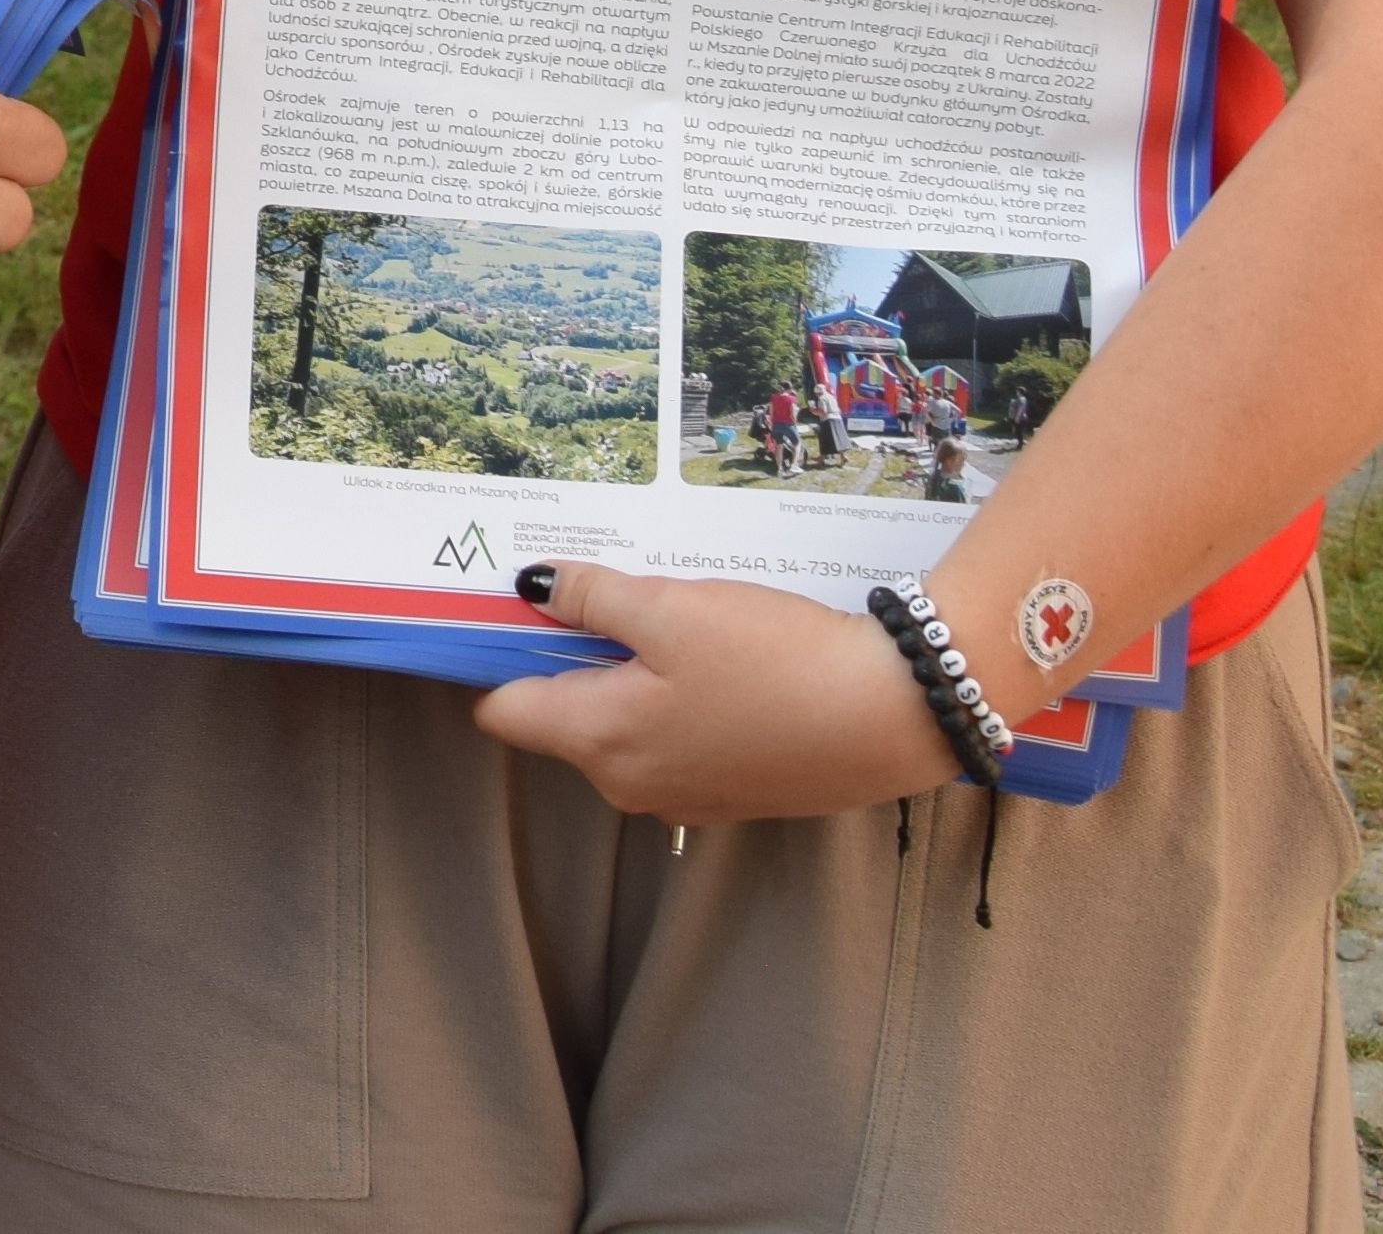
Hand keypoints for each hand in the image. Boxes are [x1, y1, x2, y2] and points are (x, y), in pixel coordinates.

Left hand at [472, 562, 959, 824]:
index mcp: (598, 741)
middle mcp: (627, 783)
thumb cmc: (768, 661)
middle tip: (604, 591)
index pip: (506, 711)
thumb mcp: (668, 609)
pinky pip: (669, 738)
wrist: (885, 718)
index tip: (505, 607)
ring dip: (626, 672)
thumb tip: (529, 588)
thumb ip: (590, 599)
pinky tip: (712, 655)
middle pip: (562, 714)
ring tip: (667, 613)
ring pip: (619, 723)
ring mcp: (680, 795)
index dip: (496, 654)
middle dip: (570, 655)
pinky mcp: (727, 791)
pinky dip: (671, 696)